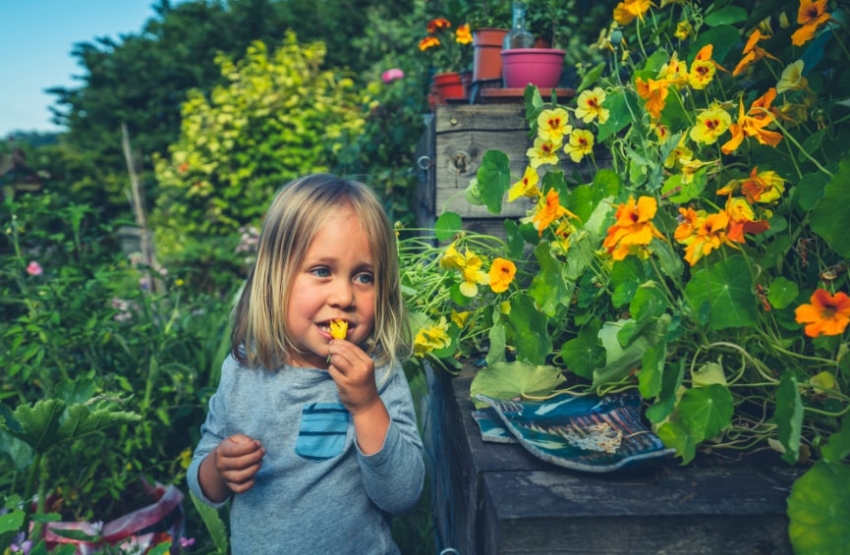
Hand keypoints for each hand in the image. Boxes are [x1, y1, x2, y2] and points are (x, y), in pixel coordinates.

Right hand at [213, 434, 264, 493]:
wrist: (222, 461)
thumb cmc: (233, 447)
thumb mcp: (237, 439)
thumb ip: (245, 440)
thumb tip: (256, 445)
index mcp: (221, 451)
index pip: (234, 451)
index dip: (249, 447)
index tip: (258, 443)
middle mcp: (221, 465)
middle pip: (238, 464)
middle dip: (254, 457)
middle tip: (262, 451)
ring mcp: (225, 476)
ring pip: (239, 477)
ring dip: (254, 469)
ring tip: (260, 461)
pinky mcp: (231, 486)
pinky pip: (240, 489)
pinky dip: (249, 484)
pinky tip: (254, 475)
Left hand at [327, 340, 390, 454]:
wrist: (367, 404)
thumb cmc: (363, 384)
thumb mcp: (364, 369)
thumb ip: (355, 358)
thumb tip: (338, 344)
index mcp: (368, 362)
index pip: (351, 346)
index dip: (340, 342)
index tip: (333, 343)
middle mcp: (362, 367)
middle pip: (343, 350)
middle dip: (333, 348)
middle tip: (329, 350)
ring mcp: (354, 376)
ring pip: (337, 359)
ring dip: (332, 360)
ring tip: (334, 364)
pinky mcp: (345, 384)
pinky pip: (332, 370)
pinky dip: (331, 370)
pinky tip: (335, 373)